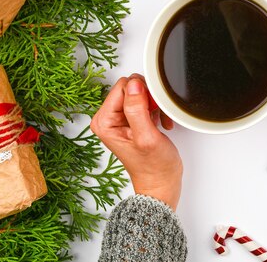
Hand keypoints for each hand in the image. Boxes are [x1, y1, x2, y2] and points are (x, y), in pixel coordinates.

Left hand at [90, 74, 182, 209]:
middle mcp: (109, 118)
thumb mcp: (146, 137)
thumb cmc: (153, 167)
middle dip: (149, 98)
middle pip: (131, 87)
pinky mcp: (132, 120)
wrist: (161, 182)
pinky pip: (145, 101)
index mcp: (104, 121)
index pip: (123, 86)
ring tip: (159, 122)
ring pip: (140, 93)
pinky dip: (157, 109)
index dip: (142, 94)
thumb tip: (134, 84)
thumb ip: (137, 109)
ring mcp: (120, 119)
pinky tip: (160, 123)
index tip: (151, 109)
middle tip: (156, 116)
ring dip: (155, 104)